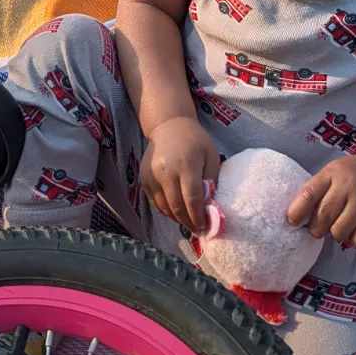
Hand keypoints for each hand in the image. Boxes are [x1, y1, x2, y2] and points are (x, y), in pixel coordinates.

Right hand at [141, 117, 219, 233]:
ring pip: (164, 207)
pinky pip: (154, 202)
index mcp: (186, 164)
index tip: (205, 226)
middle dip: (188, 222)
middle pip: (177, 206)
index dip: (198, 216)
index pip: (192, 198)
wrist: (168, 125)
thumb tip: (209, 206)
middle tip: (197, 229)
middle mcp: (166, 171)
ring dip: (177, 218)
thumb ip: (211, 179)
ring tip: (187, 221)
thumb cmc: (195, 140)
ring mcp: (152, 175)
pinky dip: (165, 210)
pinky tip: (175, 211)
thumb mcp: (210, 154)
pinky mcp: (144, 178)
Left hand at [286, 156, 355, 249]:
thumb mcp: (337, 173)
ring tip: (345, 224)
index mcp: (334, 172)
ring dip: (338, 234)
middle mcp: (349, 185)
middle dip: (317, 229)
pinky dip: (354, 240)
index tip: (292, 222)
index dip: (297, 211)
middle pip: (322, 218)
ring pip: (338, 233)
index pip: (309, 193)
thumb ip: (320, 190)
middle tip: (322, 227)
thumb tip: (297, 217)